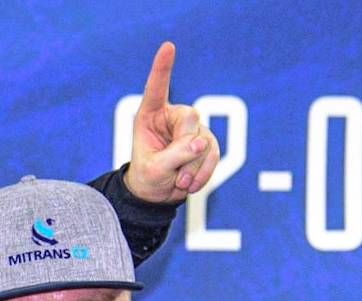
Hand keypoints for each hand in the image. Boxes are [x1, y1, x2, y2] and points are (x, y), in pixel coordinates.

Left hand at [124, 42, 218, 203]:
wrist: (157, 193)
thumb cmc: (148, 177)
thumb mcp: (153, 170)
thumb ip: (174, 155)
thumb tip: (201, 142)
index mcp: (150, 115)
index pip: (157, 88)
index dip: (163, 67)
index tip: (168, 46)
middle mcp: (173, 116)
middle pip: (190, 119)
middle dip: (184, 148)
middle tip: (174, 173)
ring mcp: (192, 129)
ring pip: (204, 142)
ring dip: (193, 167)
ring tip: (178, 182)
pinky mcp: (207, 142)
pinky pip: (213, 155)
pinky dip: (204, 173)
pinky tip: (190, 185)